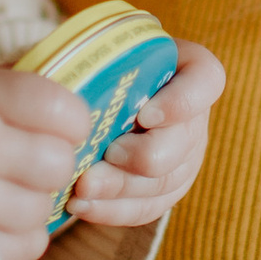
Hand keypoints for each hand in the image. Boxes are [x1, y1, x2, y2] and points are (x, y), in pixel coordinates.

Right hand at [0, 64, 90, 259]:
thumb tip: (53, 80)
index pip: (61, 107)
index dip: (67, 119)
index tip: (55, 125)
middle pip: (59, 163)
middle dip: (47, 164)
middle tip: (22, 164)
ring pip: (45, 208)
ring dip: (29, 203)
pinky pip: (29, 246)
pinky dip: (17, 237)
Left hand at [66, 40, 226, 228]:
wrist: (88, 96)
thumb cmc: (91, 64)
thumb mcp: (94, 49)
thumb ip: (86, 57)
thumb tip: (54, 81)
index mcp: (186, 70)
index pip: (206, 81)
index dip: (183, 102)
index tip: (145, 114)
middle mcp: (193, 117)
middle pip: (185, 142)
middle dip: (146, 155)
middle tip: (110, 154)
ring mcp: (183, 158)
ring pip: (165, 182)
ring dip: (122, 187)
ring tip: (83, 186)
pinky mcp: (163, 191)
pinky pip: (146, 208)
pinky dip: (112, 210)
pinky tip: (80, 205)